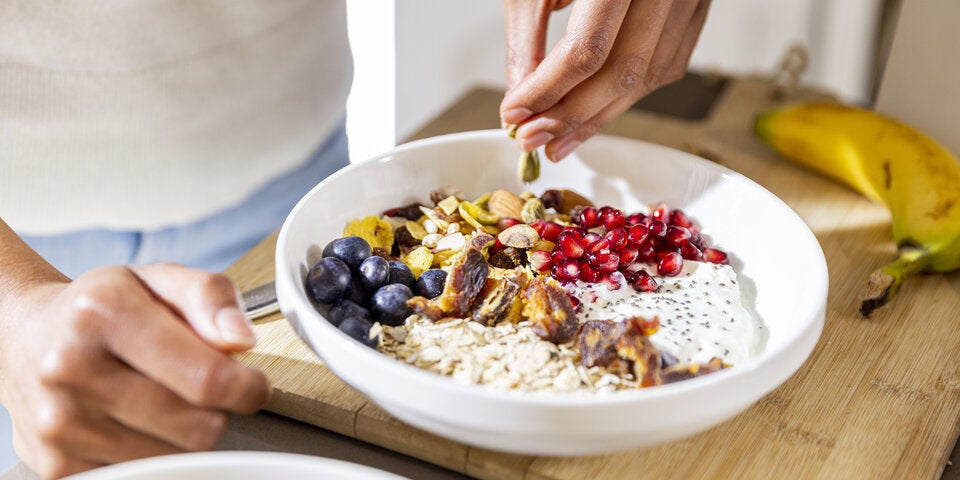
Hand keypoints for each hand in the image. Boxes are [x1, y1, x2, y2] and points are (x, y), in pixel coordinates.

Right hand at [0, 263, 269, 477]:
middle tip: (200, 386)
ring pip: (176, 457)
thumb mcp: (158, 279)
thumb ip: (210, 297)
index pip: (208, 377)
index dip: (248, 387)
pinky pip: (143, 474)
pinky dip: (155, 452)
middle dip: (216, 408)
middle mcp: (72, 367)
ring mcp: (59, 423)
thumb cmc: (101, 308)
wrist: (22, 339)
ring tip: (164, 399)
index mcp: (103, 312)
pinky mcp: (57, 466)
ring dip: (186, 433)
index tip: (253, 384)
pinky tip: (137, 422)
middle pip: (198, 426)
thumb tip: (240, 340)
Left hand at [501, 0, 710, 160]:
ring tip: (561, 139)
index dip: (548, 92)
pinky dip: (630, 94)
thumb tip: (521, 102)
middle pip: (622, 72)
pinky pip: (667, 66)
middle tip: (533, 139)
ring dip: (600, 117)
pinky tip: (597, 111)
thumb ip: (528, 40)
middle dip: (572, 116)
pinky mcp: (697, 8)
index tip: (515, 115)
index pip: (587, 51)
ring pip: (649, 77)